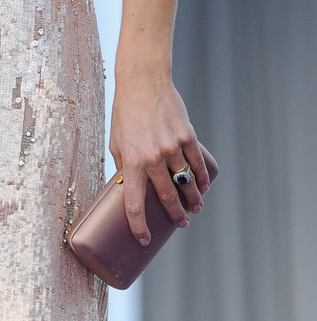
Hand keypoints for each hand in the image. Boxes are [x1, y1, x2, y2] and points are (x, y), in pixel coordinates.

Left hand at [109, 75, 209, 245]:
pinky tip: (203, 187)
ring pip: (186, 183)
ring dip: (193, 200)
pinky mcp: (187, 136)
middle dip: (175, 215)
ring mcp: (172, 147)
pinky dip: (202, 178)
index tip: (144, 239)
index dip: (139, 226)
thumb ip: (124, 164)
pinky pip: (197, 164)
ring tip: (196, 209)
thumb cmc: (125, 112)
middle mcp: (153, 157)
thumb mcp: (116, 140)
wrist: (143, 81)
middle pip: (167, 197)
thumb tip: (130, 186)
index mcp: (131, 160)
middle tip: (181, 223)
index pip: (134, 203)